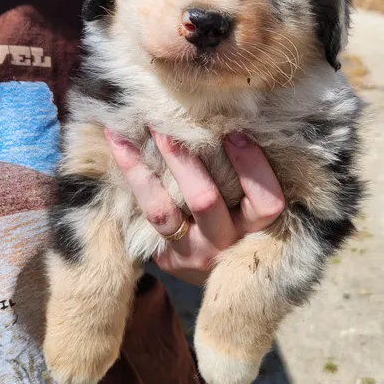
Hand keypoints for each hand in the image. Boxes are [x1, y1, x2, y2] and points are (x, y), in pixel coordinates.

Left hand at [105, 130, 284, 285]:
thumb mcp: (258, 204)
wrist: (219, 269)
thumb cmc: (245, 220)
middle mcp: (226, 245)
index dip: (252, 166)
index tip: (234, 131)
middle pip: (204, 201)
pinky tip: (118, 141)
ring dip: (147, 165)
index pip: (266, 201)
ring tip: (140, 127)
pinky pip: (144, 212)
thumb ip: (252, 173)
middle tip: (169, 120)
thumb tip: (237, 115)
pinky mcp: (165, 256)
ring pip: (162, 211)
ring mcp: (191, 252)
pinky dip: (131, 173)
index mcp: (259, 230)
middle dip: (184, 158)